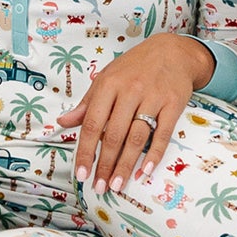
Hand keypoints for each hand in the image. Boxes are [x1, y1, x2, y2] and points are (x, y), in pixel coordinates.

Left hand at [58, 32, 212, 193]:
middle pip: (113, 134)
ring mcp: (152, 97)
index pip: (92, 123)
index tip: (82, 173)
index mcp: (108, 85)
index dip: (85, 151)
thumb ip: (87, 103)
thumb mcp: (107, 78)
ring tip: (118, 184)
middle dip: (105, 164)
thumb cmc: (134, 67)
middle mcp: (129, 91)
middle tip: (100, 186)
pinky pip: (163, 133)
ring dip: (126, 164)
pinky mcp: (173, 104)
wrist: (172, 51)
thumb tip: (63, 123)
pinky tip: (145, 170)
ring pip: (136, 137)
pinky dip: (154, 153)